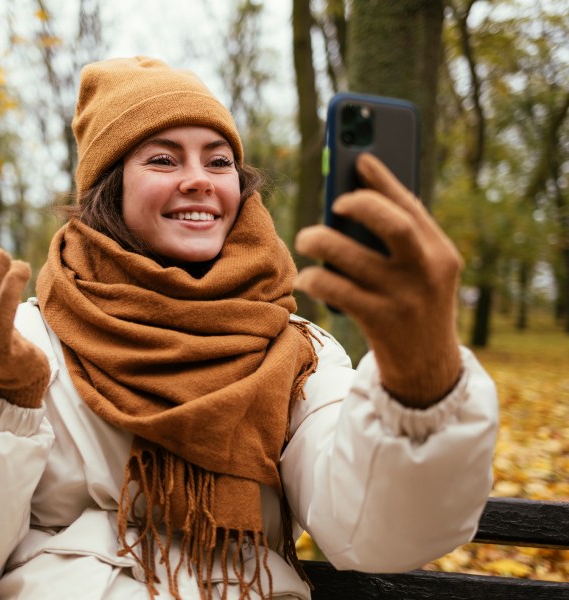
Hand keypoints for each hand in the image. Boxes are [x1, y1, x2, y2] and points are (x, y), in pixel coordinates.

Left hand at [294, 153, 461, 407]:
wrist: (428, 371)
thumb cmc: (414, 308)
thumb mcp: (421, 274)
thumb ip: (399, 242)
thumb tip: (353, 200)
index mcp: (441, 252)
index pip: (412, 206)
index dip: (384, 179)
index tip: (359, 158)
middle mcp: (427, 271)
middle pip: (394, 225)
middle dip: (360, 204)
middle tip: (334, 203)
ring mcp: (404, 298)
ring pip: (355, 258)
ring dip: (322, 241)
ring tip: (305, 237)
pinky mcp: (381, 322)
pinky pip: (339, 291)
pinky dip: (317, 278)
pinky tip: (306, 276)